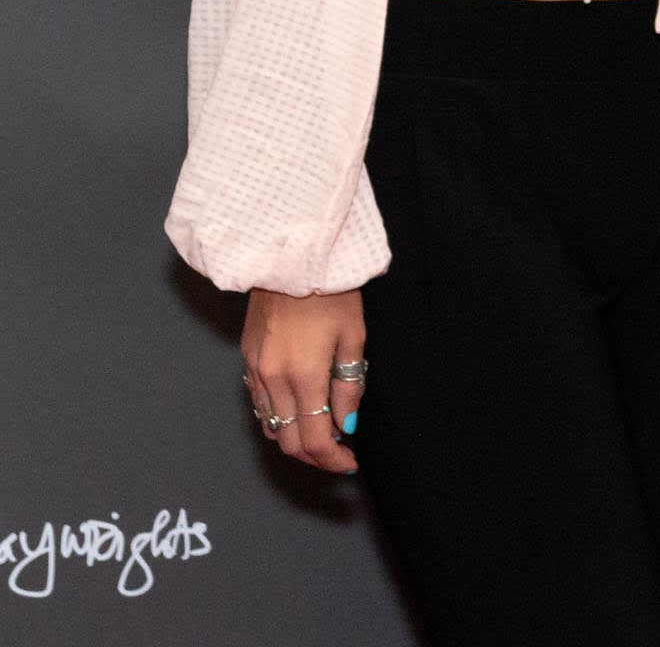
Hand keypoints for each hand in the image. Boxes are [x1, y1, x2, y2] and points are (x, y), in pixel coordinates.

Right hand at [241, 287, 365, 472]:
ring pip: (270, 426)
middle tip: (338, 452)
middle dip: (314, 455)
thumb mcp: (353, 335)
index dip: (332, 460)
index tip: (350, 463)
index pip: (314, 440)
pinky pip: (259, 404)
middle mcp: (273, 380)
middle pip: (288, 441)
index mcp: (303, 376)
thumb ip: (349, 385)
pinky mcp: (247, 358)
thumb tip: (346, 425)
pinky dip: (279, 416)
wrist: (291, 255)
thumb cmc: (331, 291)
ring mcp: (255, 370)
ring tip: (321, 430)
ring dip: (295, 437)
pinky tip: (298, 407)